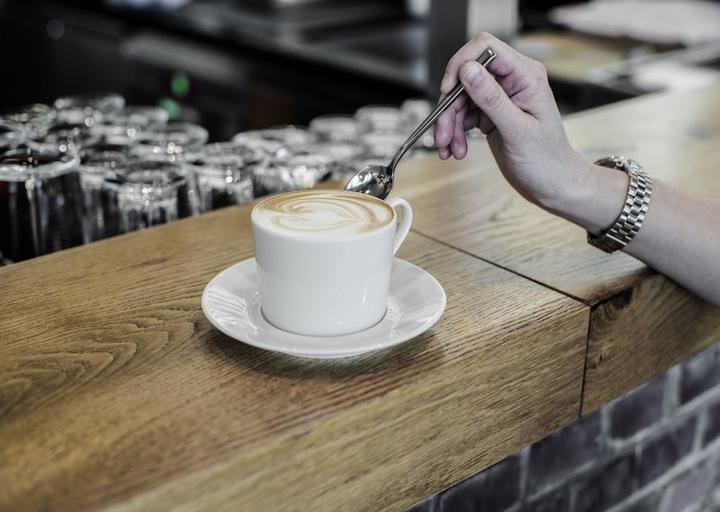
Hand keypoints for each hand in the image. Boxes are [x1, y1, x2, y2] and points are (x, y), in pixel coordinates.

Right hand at [434, 33, 592, 210]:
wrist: (552, 184)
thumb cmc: (546, 160)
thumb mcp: (517, 130)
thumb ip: (491, 98)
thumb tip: (468, 70)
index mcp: (525, 76)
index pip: (485, 49)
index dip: (461, 64)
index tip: (447, 89)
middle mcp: (511, 82)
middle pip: (465, 78)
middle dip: (450, 107)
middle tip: (443, 134)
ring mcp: (499, 98)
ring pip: (460, 99)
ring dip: (449, 124)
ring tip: (450, 148)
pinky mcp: (490, 114)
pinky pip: (462, 115)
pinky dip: (455, 132)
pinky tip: (456, 149)